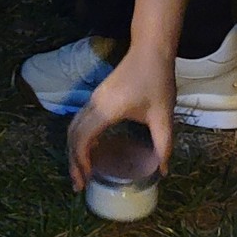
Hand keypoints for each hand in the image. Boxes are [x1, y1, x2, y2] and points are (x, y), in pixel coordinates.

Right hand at [67, 44, 176, 191]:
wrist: (150, 51)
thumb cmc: (156, 80)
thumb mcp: (163, 116)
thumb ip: (164, 145)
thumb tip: (163, 171)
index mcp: (107, 110)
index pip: (83, 138)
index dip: (81, 161)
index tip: (87, 179)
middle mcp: (94, 105)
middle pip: (73, 136)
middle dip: (73, 162)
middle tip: (80, 185)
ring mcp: (93, 100)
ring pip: (73, 129)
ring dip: (74, 152)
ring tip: (81, 174)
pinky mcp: (97, 99)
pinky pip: (80, 123)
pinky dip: (80, 141)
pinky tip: (90, 155)